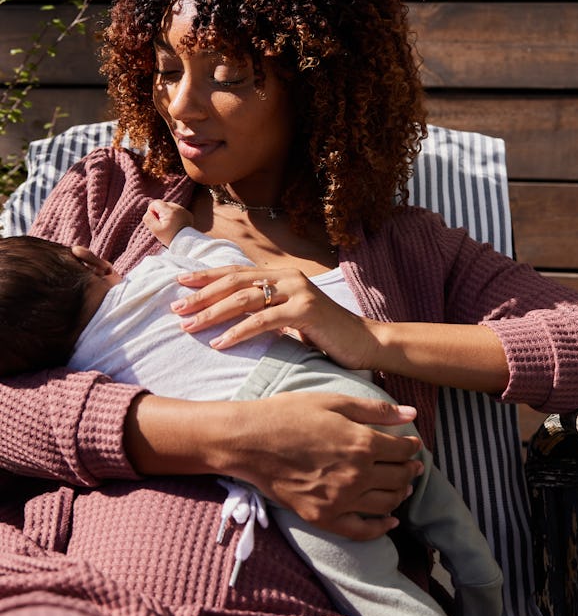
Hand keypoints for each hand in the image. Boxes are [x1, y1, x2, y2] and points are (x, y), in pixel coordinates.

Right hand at [126, 391, 422, 539]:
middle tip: (413, 465)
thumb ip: (376, 410)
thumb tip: (411, 414)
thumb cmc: (290, 414)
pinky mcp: (324, 517)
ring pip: (387, 503)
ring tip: (403, 485)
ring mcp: (341, 499)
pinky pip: (362, 530)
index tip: (413, 444)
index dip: (412, 446)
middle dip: (410, 469)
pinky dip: (381, 528)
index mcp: (362, 442)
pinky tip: (391, 521)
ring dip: (400, 493)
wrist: (250, 441)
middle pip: (399, 477)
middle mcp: (357, 474)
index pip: (402, 450)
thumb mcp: (334, 401)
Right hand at [143, 199, 193, 246]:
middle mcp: (178, 208)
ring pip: (170, 208)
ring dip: (167, 215)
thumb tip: (149, 212)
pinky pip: (177, 211)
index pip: (155, 203)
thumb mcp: (155, 230)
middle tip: (163, 225)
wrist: (185, 244)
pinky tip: (175, 225)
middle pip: (163, 205)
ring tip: (170, 226)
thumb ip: (148, 218)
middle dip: (160, 213)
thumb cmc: (169, 237)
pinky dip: (174, 216)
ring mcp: (184, 210)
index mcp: (169, 210)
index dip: (152, 212)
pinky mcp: (188, 214)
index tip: (156, 221)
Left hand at [172, 264, 381, 370]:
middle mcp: (288, 277)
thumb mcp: (290, 316)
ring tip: (189, 327)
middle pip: (235, 282)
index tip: (179, 283)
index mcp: (282, 275)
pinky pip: (263, 321)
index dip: (207, 276)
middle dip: (202, 295)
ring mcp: (298, 292)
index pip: (237, 272)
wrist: (364, 342)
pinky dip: (238, 332)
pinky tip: (220, 343)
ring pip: (244, 299)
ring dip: (213, 314)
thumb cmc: (325, 333)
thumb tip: (230, 315)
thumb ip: (267, 309)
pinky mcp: (305, 311)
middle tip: (176, 308)